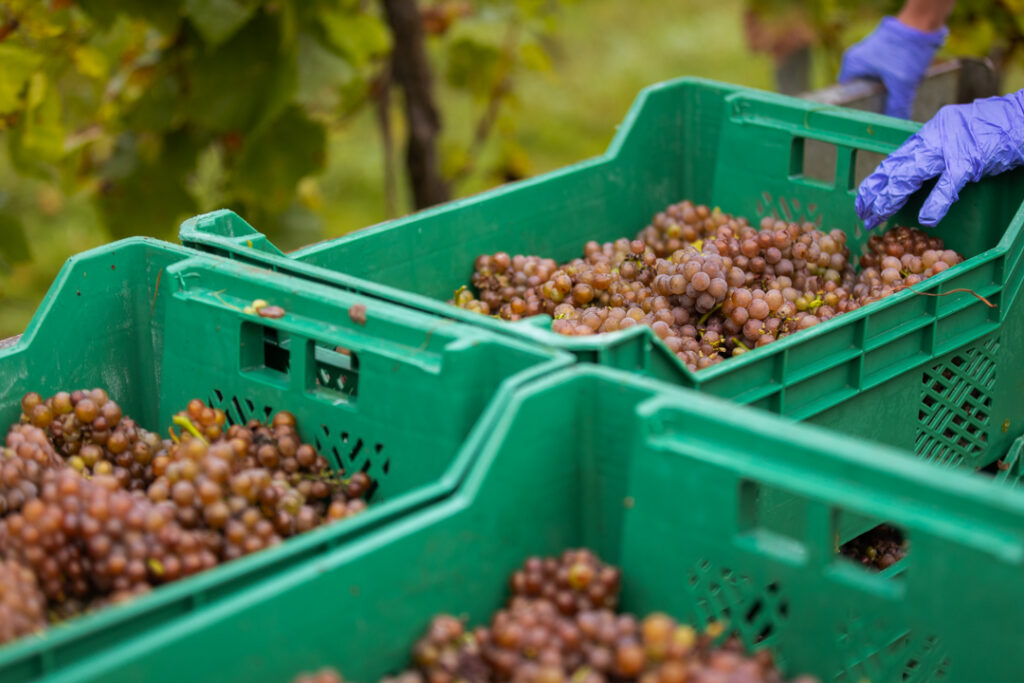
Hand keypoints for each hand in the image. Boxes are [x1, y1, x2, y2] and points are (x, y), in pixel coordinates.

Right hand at [839, 16, 946, 118]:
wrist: (923, 22)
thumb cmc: (908, 50)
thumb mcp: (903, 85)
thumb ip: (897, 107)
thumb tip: (895, 126)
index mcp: (851, 65)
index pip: (844, 93)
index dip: (854, 107)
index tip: (863, 117)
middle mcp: (855, 57)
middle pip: (858, 87)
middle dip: (870, 98)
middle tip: (881, 109)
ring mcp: (867, 51)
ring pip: (869, 77)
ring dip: (880, 88)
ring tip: (891, 96)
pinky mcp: (880, 47)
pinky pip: (878, 69)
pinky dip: (887, 77)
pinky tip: (898, 82)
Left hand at [856, 91, 1023, 228]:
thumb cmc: (994, 131)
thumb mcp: (956, 138)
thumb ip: (935, 155)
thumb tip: (914, 178)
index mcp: (929, 132)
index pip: (894, 159)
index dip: (876, 181)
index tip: (862, 200)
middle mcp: (933, 136)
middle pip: (894, 168)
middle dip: (874, 193)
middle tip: (861, 215)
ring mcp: (950, 148)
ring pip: (910, 174)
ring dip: (890, 199)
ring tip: (876, 217)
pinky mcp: (969, 160)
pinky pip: (947, 184)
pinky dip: (935, 204)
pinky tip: (925, 220)